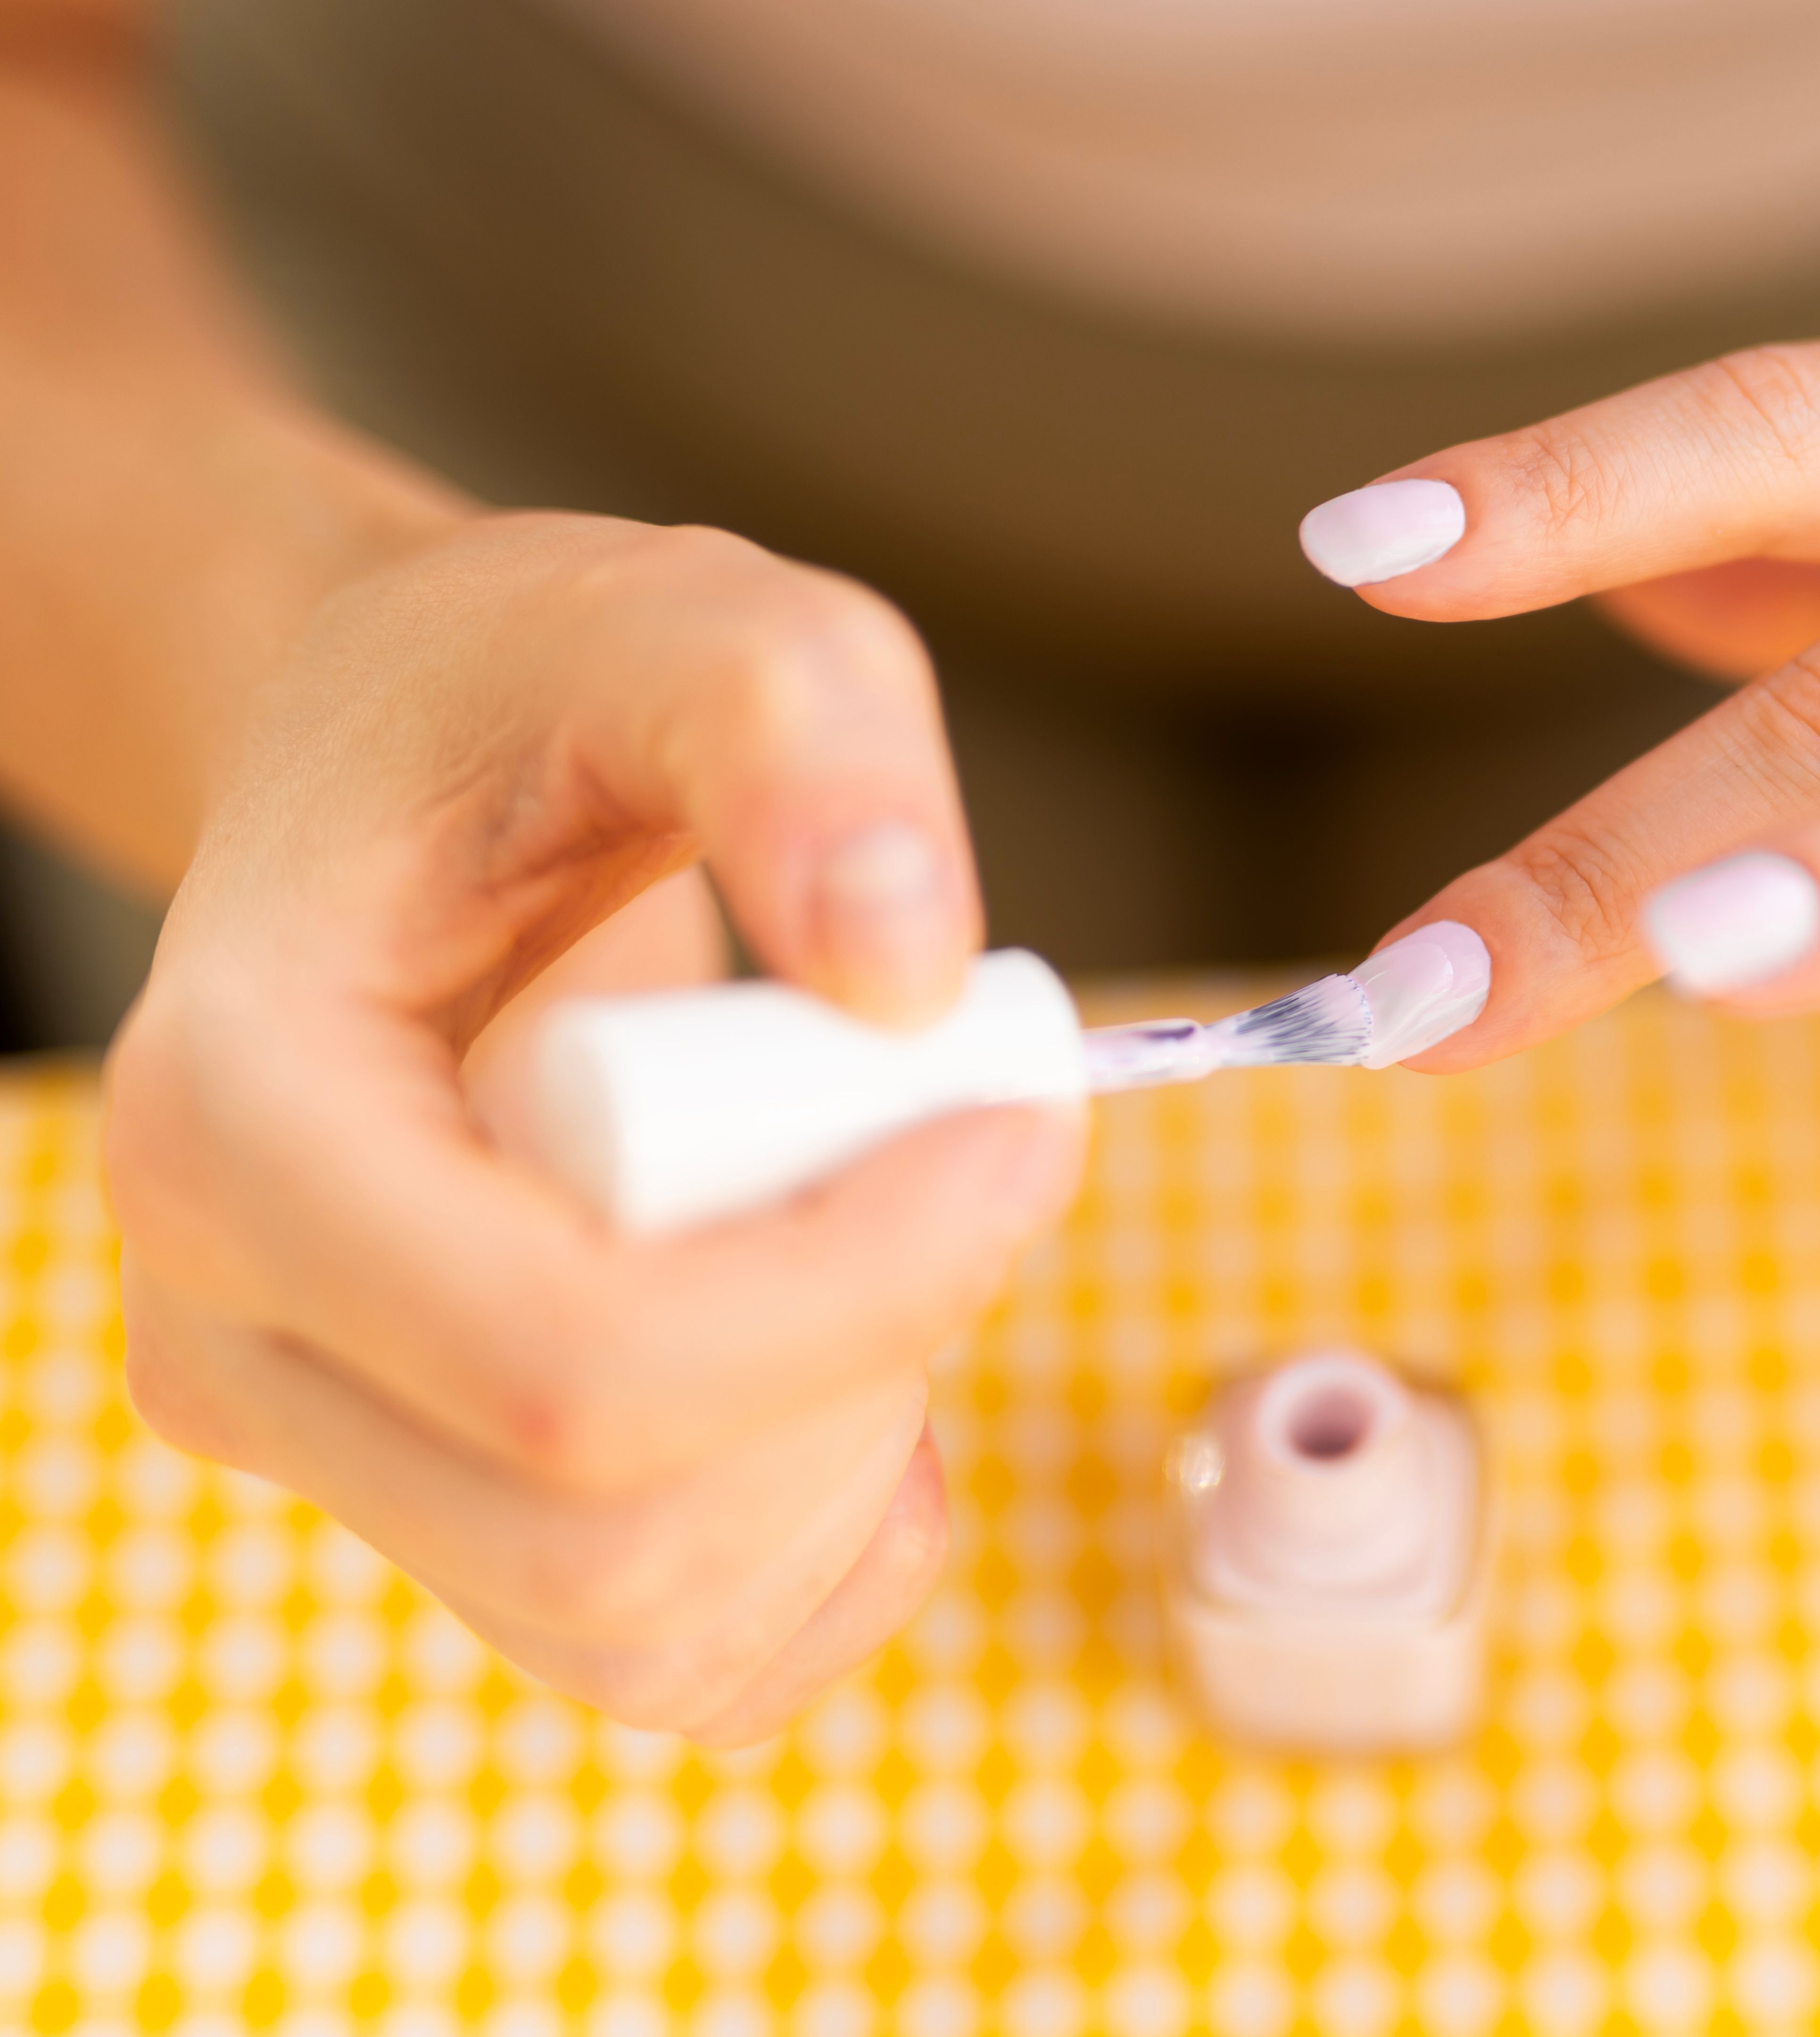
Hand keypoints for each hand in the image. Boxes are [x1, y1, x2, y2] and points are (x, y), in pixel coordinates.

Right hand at [106, 514, 1081, 1742]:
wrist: (422, 798)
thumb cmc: (521, 706)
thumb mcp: (678, 616)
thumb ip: (804, 725)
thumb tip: (912, 971)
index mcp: (236, 1126)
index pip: (569, 1364)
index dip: (858, 1284)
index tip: (1018, 1125)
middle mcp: (232, 1333)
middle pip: (617, 1533)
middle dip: (868, 1362)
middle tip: (957, 1148)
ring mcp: (324, 1454)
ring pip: (653, 1628)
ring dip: (856, 1453)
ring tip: (877, 1222)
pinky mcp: (439, 1523)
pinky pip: (682, 1663)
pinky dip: (830, 1545)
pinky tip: (858, 1366)